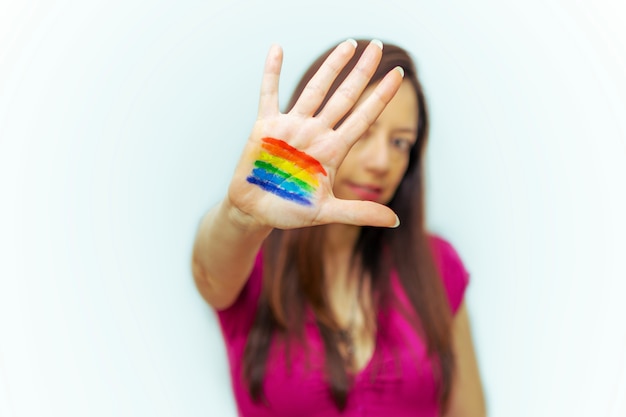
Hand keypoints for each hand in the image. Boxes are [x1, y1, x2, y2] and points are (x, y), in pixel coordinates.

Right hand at [228, 39, 403, 229]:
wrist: (255, 212)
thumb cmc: (290, 211)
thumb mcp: (326, 213)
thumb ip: (359, 213)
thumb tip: (395, 221)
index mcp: (333, 151)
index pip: (364, 118)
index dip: (381, 96)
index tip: (399, 75)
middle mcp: (316, 133)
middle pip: (345, 96)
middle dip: (362, 71)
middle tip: (378, 45)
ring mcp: (293, 127)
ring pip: (315, 89)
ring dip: (331, 67)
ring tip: (348, 45)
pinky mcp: (266, 126)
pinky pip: (270, 93)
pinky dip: (273, 71)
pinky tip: (278, 48)